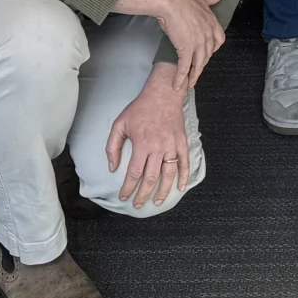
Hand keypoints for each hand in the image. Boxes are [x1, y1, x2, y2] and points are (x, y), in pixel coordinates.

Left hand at [106, 69, 193, 209]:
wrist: (164, 92)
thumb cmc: (140, 108)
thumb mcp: (120, 124)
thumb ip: (113, 146)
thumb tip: (113, 167)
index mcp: (142, 144)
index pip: (134, 173)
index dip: (128, 188)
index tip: (124, 196)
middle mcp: (159, 147)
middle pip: (151, 178)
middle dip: (143, 194)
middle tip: (138, 205)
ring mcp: (172, 145)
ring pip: (169, 174)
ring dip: (163, 191)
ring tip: (158, 202)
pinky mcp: (182, 142)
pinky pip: (184, 162)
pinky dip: (184, 176)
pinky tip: (180, 187)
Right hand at [115, 0, 226, 91]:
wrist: (171, 0)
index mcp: (212, 23)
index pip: (219, 41)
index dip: (213, 48)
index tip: (207, 52)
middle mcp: (208, 35)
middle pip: (207, 55)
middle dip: (202, 64)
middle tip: (195, 71)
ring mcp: (198, 43)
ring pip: (198, 64)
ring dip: (193, 75)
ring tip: (189, 84)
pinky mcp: (186, 49)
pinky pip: (185, 67)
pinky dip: (181, 77)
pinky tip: (177, 84)